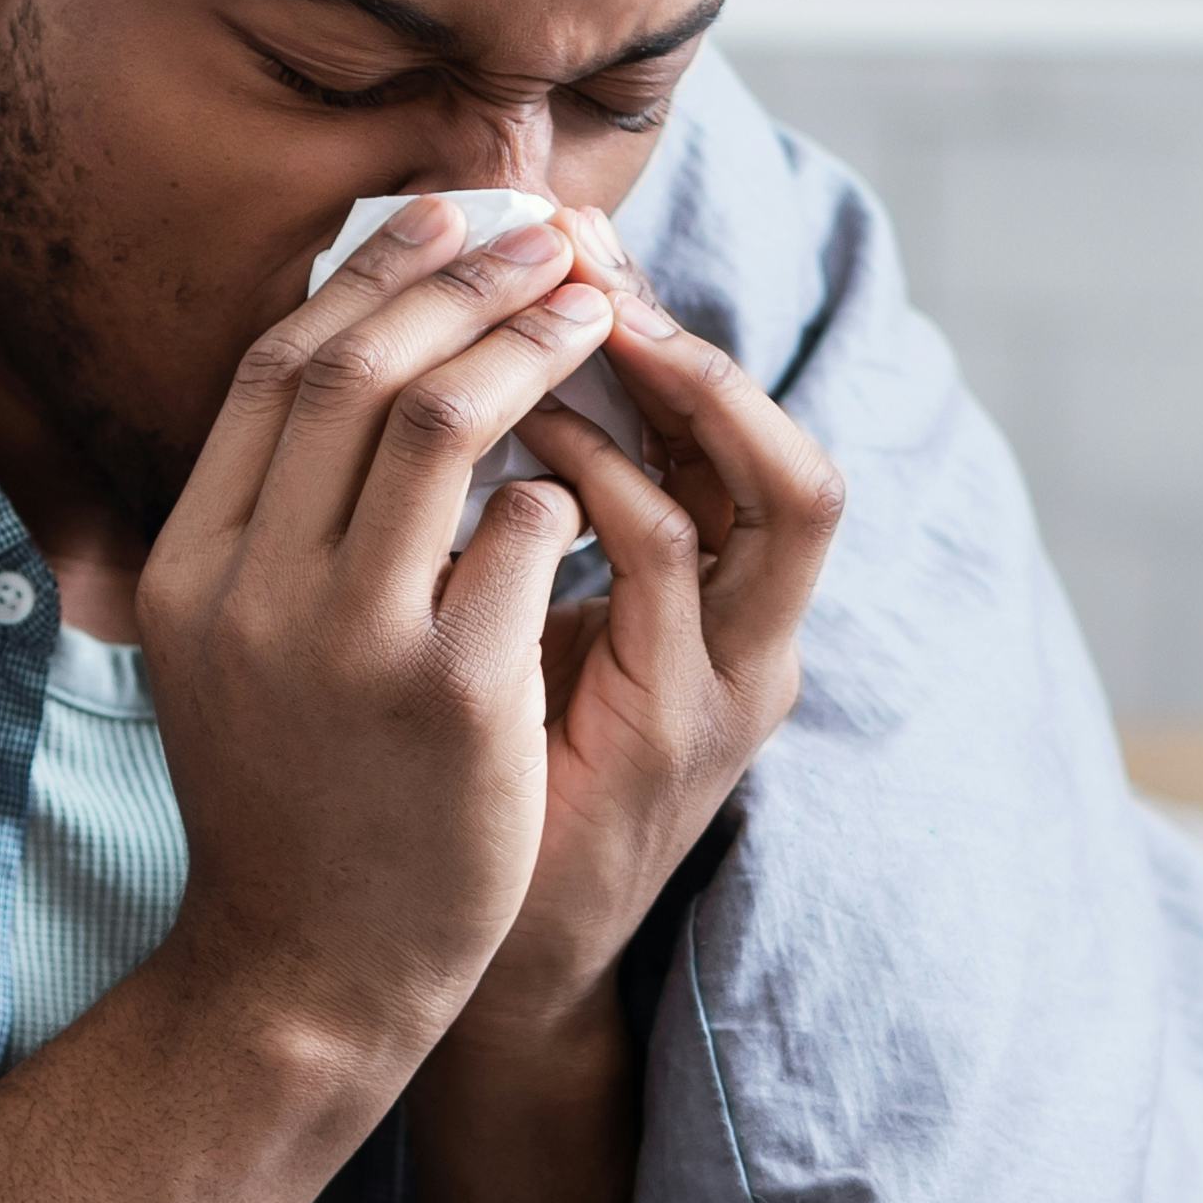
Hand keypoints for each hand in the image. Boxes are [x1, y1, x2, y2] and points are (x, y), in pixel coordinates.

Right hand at [131, 199, 623, 1099]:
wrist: (307, 972)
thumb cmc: (289, 796)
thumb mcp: (228, 649)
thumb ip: (268, 522)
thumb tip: (344, 353)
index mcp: (191, 566)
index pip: (277, 370)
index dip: (370, 277)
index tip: (445, 219)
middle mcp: (252, 590)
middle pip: (358, 372)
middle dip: (466, 281)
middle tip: (549, 242)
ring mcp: (348, 642)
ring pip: (445, 424)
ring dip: (530, 347)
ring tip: (595, 311)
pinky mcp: (451, 696)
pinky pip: (526, 532)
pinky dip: (566, 484)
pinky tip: (594, 477)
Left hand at [442, 214, 847, 1066]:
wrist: (411, 956)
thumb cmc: (446, 780)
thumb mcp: (494, 624)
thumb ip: (509, 516)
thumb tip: (450, 370)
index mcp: (717, 611)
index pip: (740, 438)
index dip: (668, 334)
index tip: (564, 246)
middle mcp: (753, 643)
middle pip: (791, 452)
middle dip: (685, 340)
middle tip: (577, 251)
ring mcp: (728, 687)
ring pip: (773, 491)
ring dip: (662, 391)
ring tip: (554, 320)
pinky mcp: (676, 730)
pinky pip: (661, 561)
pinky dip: (599, 477)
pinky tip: (516, 437)